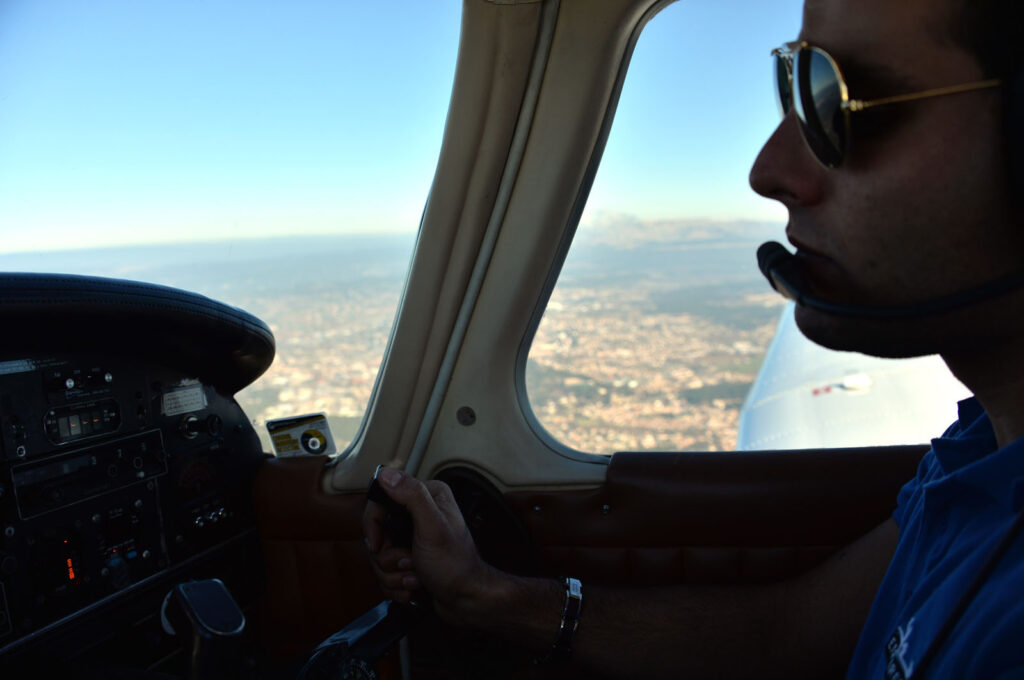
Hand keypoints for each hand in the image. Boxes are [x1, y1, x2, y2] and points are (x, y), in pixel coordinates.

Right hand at [363, 467, 496, 623]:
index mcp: (427, 497)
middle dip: (388, 556)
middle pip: (377, 532)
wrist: (467, 602)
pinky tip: (413, 587)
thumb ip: (412, 496)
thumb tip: (386, 472)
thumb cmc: (455, 566)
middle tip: (409, 564)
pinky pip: (385, 571)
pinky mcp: (409, 560)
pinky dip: (396, 584)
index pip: (381, 501)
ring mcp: (412, 539)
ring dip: (394, 574)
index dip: (373, 525)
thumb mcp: (433, 527)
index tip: (376, 545)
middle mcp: (419, 514)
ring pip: (379, 555)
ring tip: (415, 579)